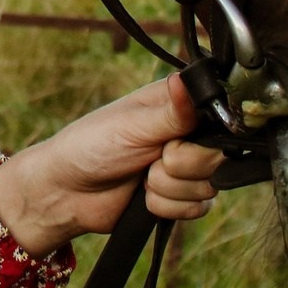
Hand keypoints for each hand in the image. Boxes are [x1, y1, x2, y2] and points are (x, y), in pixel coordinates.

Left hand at [0, 74, 226, 259]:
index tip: (173, 141)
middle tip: (151, 159)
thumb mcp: (132, 126)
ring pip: (208, 186)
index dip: (205, 135)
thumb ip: (172, 111)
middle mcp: (187, 134)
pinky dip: (167, 207)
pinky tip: (144, 197)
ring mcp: (186, 167)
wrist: (66, 193)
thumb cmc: (90, 146)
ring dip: (169, 188)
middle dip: (180, 165)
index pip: (221, 117)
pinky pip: (198, 208)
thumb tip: (193, 79)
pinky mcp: (181, 197)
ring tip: (141, 177)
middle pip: (218, 157)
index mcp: (178, 104)